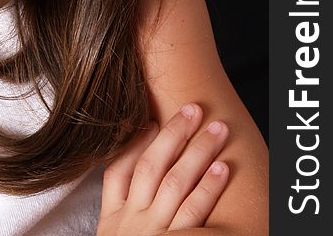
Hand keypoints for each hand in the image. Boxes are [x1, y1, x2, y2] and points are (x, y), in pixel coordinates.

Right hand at [97, 104, 228, 234]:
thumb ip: (121, 219)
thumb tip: (141, 183)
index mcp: (111, 222)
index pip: (117, 172)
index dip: (135, 144)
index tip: (152, 120)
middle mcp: (129, 223)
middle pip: (149, 167)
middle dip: (173, 134)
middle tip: (194, 109)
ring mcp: (151, 233)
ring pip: (174, 182)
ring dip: (198, 151)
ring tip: (217, 129)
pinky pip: (192, 211)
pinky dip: (207, 187)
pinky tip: (222, 168)